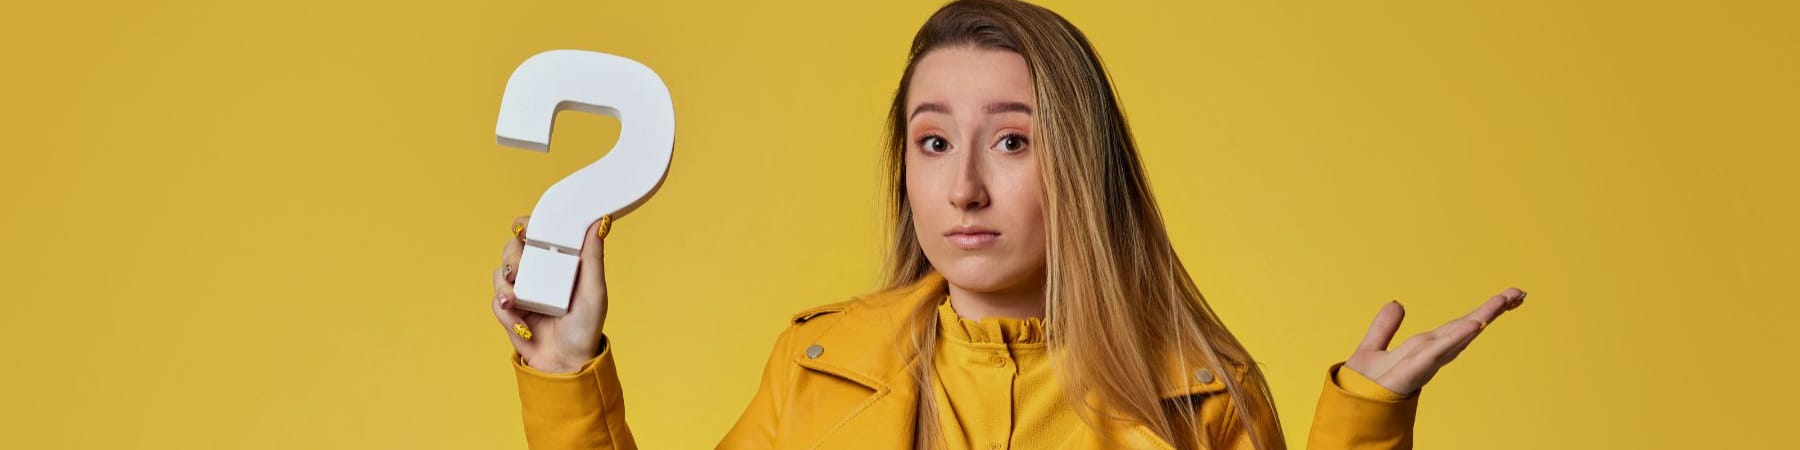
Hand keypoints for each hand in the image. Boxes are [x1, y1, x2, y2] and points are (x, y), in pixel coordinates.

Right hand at [490, 215, 610, 373]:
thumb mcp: (594, 290)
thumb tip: (600, 222)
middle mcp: (537, 272)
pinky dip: (507, 312)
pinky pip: (497, 302)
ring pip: (500, 273)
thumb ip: (593, 257)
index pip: (536, 233)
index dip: (525, 225)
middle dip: (512, 256)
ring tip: (515, 299)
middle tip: (520, 270)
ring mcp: (521, 290)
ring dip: (504, 284)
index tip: (524, 229)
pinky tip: (522, 325)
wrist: (569, 362)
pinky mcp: (509, 311)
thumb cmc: (586, 325)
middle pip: (511, 248)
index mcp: (557, 261)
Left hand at [1345, 287, 1526, 394]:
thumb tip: (1398, 303)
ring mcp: (1417, 367)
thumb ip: (1385, 327)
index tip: (1507, 296)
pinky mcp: (1403, 377)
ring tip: (1503, 302)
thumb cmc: (1362, 387)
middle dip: (1490, 311)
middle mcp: (1425, 358)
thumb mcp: (1370, 350)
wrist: (1348, 414)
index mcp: (1421, 351)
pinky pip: (1430, 355)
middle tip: (1518, 292)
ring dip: (1478, 319)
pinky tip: (1474, 326)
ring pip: (1452, 339)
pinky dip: (1453, 340)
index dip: (1480, 312)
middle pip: (1462, 330)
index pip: (1455, 327)